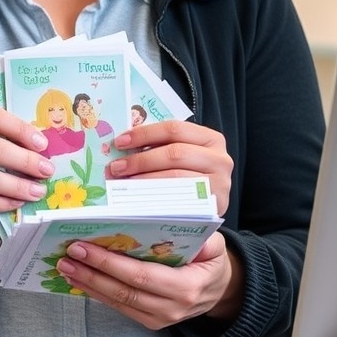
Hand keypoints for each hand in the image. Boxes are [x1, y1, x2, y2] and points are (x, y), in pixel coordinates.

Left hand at [56, 232, 241, 328]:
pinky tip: (78, 280)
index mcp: (186, 286)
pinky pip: (119, 308)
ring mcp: (160, 319)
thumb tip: (171, 218)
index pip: (141, 275)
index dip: (109, 262)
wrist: (220, 292)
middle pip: (124, 291)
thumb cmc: (211, 261)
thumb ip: (200, 234)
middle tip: (67, 255)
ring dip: (88, 284)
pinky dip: (96, 293)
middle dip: (92, 272)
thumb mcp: (214, 245)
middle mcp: (172, 307)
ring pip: (118, 302)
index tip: (83, 246)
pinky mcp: (150, 322)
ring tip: (65, 267)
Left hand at [105, 120, 232, 215]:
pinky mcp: (214, 205)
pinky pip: (179, 198)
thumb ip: (160, 146)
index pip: (174, 129)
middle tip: (116, 167)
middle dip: (140, 159)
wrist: (207, 208)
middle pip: (174, 153)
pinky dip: (155, 196)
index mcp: (210, 138)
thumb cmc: (189, 175)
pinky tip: (139, 196)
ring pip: (175, 176)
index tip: (120, 142)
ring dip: (144, 179)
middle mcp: (220, 159)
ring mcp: (220, 183)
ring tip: (122, 182)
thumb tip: (123, 143)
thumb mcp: (180, 155)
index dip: (145, 134)